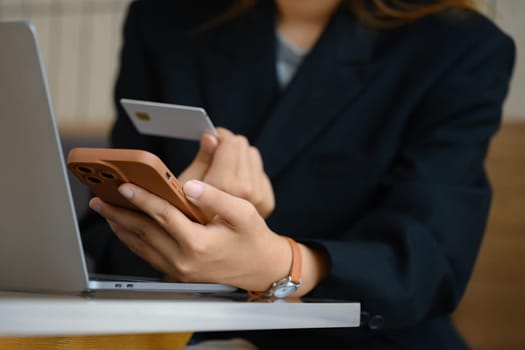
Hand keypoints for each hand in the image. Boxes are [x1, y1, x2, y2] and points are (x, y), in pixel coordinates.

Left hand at [89, 181, 289, 291]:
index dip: (142, 199)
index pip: (163, 216)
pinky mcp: (178, 272)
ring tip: (105, 210)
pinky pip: (148, 255)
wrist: (260, 268)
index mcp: (198, 244)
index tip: (124, 186)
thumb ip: (215, 198)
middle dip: (119, 213)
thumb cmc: (253, 239)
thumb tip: (189, 186)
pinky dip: (133, 240)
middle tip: (99, 198)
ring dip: (120, 227)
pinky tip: (125, 227)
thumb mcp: (243, 213)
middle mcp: (183, 260)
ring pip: (141, 246)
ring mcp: (178, 269)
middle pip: (143, 232)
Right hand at [179, 128, 274, 217]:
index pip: (230, 143)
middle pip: (241, 145)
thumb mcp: (187, 188)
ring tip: (223, 172)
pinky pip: (259, 171)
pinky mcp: (267, 202)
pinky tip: (234, 186)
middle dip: (227, 146)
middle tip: (213, 154)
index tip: (209, 139)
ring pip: (252, 154)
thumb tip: (210, 137)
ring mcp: (259, 198)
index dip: (218, 136)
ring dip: (237, 158)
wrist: (218, 252)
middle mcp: (245, 192)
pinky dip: (247, 172)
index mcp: (224, 187)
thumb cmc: (193, 220)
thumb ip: (203, 160)